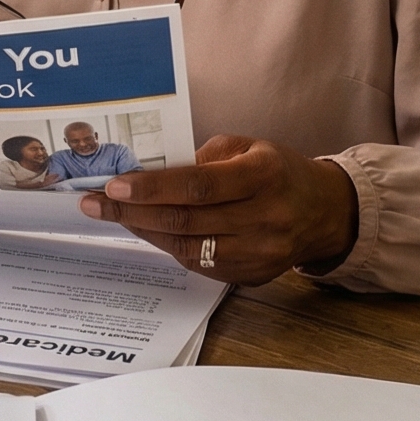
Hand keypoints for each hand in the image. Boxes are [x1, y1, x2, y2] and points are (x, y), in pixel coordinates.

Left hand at [78, 134, 358, 283]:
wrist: (324, 212)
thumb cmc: (278, 171)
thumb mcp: (248, 146)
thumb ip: (203, 158)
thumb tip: (152, 175)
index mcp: (264, 176)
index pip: (198, 186)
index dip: (153, 188)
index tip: (115, 187)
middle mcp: (265, 218)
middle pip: (186, 220)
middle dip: (133, 212)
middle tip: (95, 204)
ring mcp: (261, 253)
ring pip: (188, 247)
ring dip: (144, 231)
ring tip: (114, 216)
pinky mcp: (254, 275)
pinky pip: (200, 264)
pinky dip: (169, 247)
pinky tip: (148, 231)